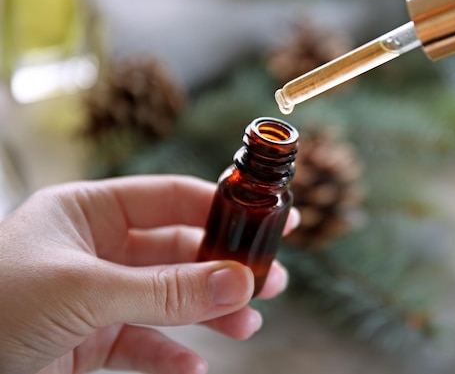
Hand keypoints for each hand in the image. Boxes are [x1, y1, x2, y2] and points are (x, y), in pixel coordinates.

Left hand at [0, 175, 298, 373]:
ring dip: (208, 312)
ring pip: (168, 299)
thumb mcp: (84, 291)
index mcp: (88, 212)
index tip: (269, 217)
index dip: (223, 206)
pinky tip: (195, 366)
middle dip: (224, 267)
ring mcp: (95, 295)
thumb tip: (237, 282)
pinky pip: (143, 343)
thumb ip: (165, 290)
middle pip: (178, 251)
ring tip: (247, 325)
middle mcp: (96, 249)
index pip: (170, 199)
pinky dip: (171, 356)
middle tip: (270, 279)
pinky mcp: (90, 339)